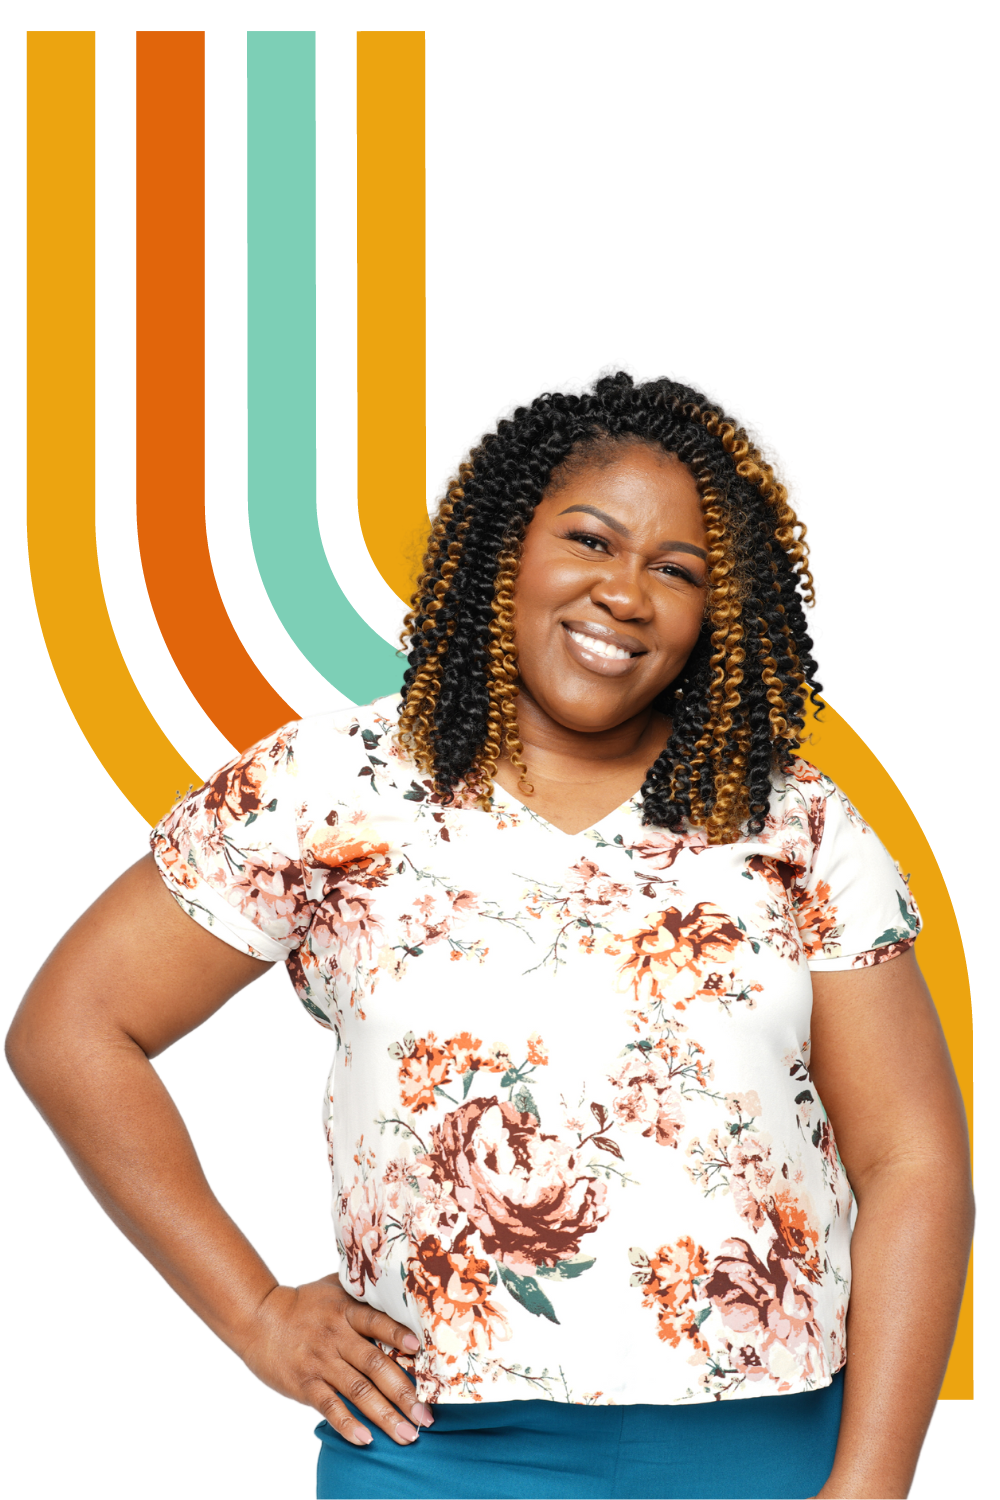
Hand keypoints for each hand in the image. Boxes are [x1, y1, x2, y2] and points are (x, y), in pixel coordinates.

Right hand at [232, 1270, 433, 1446]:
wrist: (257, 1317)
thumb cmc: (302, 1302)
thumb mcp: (333, 1287)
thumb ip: (362, 1292)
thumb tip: (399, 1289)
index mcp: (346, 1311)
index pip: (377, 1323)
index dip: (399, 1335)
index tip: (422, 1353)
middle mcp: (336, 1337)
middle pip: (375, 1365)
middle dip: (404, 1393)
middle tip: (427, 1417)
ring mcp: (320, 1362)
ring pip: (358, 1391)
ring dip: (385, 1416)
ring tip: (407, 1436)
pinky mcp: (304, 1384)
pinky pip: (329, 1407)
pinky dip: (347, 1424)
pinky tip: (365, 1440)